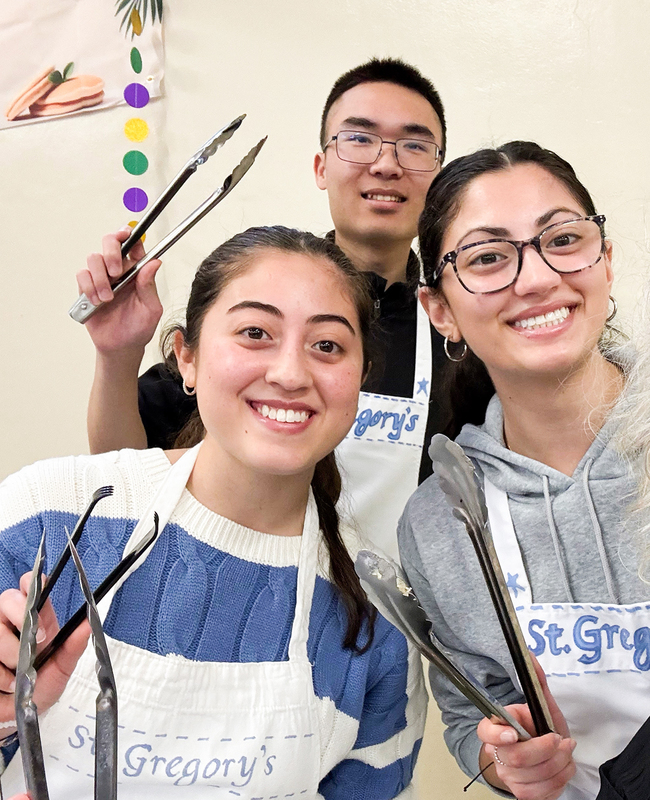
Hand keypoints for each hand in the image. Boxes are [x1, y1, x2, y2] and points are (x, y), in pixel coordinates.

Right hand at [0, 573, 90, 723]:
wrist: (16, 717)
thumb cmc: (38, 688)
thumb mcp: (60, 669)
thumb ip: (73, 646)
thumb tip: (89, 624)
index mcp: (36, 618)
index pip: (30, 586)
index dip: (32, 583)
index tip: (37, 591)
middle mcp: (11, 622)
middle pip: (7, 598)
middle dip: (21, 615)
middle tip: (37, 640)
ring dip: (10, 653)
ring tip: (19, 674)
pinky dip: (0, 673)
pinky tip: (6, 683)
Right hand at [76, 228, 162, 356]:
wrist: (121, 347)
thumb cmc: (139, 328)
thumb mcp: (151, 309)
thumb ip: (149, 286)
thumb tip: (154, 262)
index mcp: (137, 272)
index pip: (134, 245)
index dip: (129, 234)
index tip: (127, 234)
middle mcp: (119, 271)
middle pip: (110, 243)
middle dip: (111, 252)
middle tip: (116, 272)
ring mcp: (102, 278)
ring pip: (94, 258)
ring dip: (100, 278)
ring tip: (107, 298)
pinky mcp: (87, 288)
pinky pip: (82, 275)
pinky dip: (88, 287)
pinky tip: (97, 302)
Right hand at [477, 660, 575, 799]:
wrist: (539, 755)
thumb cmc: (538, 728)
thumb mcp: (540, 705)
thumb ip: (536, 682)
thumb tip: (529, 655)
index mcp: (495, 730)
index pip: (486, 733)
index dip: (498, 735)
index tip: (514, 733)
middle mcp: (498, 755)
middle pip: (517, 758)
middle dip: (545, 749)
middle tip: (560, 739)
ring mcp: (509, 778)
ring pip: (534, 776)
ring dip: (559, 763)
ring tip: (566, 751)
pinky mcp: (524, 794)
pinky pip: (543, 792)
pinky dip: (560, 778)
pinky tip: (563, 766)